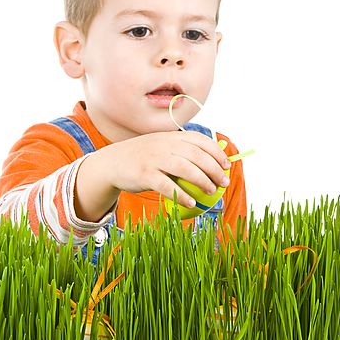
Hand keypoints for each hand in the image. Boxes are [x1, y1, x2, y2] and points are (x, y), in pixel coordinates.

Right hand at [75, 131, 230, 221]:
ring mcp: (154, 159)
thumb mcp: (162, 146)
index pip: (200, 140)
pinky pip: (167, 186)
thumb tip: (211, 162)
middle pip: (196, 155)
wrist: (113, 162)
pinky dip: (181, 195)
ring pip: (185, 169)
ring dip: (202, 181)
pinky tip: (191, 203)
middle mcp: (164, 145)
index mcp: (172, 137)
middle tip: (223, 182)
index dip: (217, 152)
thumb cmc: (144, 157)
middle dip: (214, 169)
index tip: (227, 165)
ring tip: (211, 192)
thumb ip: (182, 150)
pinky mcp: (144, 174)